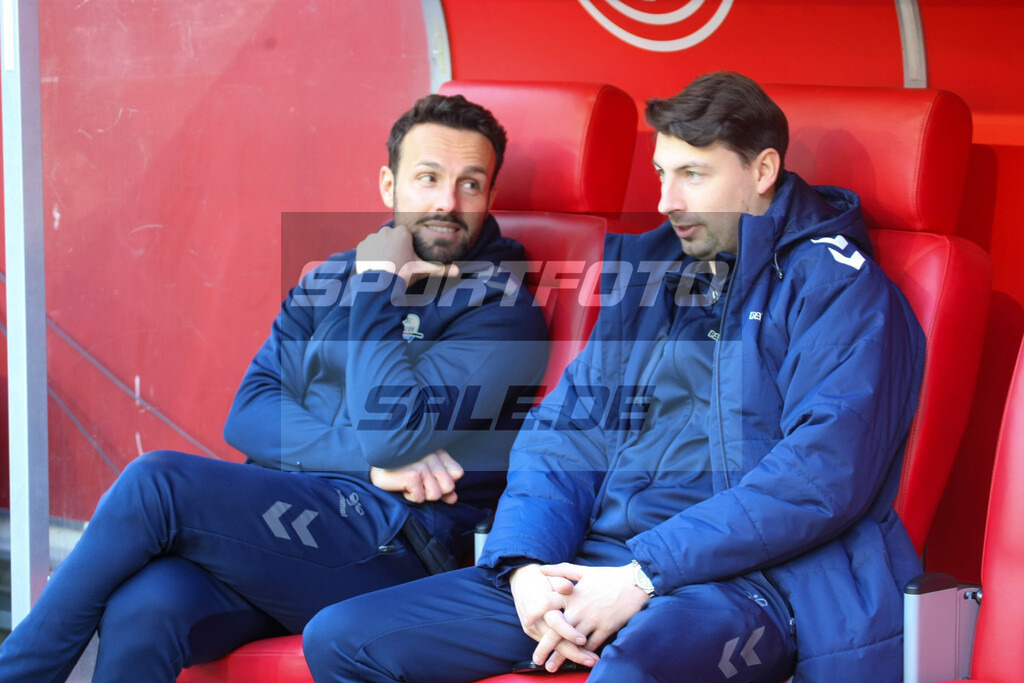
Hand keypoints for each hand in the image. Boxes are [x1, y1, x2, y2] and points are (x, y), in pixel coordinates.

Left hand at [355, 225, 458, 283]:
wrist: (382, 286)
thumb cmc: (404, 276)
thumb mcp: (423, 270)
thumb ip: (441, 269)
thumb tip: (458, 271)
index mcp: (402, 233)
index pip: (404, 236)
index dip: (406, 249)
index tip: (405, 260)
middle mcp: (386, 231)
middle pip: (392, 238)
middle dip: (394, 249)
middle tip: (396, 264)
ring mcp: (372, 238)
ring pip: (380, 243)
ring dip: (382, 251)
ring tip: (386, 266)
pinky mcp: (361, 246)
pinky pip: (368, 248)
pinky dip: (371, 256)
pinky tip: (376, 266)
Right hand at [369, 449, 463, 503]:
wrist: (374, 467)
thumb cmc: (400, 469)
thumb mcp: (424, 473)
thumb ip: (441, 485)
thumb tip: (453, 498)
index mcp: (437, 452)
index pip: (458, 473)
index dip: (445, 483)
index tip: (430, 480)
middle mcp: (432, 455)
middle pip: (448, 487)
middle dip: (434, 491)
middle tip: (419, 483)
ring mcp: (422, 465)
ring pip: (435, 495)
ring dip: (421, 494)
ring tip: (410, 483)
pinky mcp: (413, 475)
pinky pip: (421, 498)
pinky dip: (410, 496)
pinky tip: (402, 485)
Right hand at [509, 564, 596, 670]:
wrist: (521, 581)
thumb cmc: (542, 578)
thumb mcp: (551, 576)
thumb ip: (560, 582)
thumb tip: (568, 587)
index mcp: (540, 604)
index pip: (555, 623)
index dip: (569, 632)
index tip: (583, 640)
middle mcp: (535, 620)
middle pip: (554, 641)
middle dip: (574, 653)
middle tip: (591, 660)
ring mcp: (532, 628)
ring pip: (553, 647)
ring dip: (571, 655)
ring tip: (590, 661)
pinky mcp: (533, 632)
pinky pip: (549, 645)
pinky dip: (563, 652)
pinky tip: (579, 656)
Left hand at [533, 563, 649, 670]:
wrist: (635, 583)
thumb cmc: (608, 577)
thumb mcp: (583, 571)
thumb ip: (560, 571)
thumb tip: (541, 569)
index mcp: (572, 595)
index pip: (549, 606)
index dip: (536, 615)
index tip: (527, 624)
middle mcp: (580, 609)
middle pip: (558, 631)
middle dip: (545, 647)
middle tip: (537, 659)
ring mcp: (593, 621)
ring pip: (573, 643)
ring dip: (562, 656)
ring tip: (552, 666)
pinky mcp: (606, 629)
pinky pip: (592, 645)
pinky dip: (585, 654)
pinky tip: (578, 661)